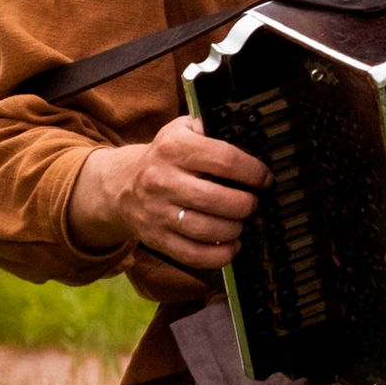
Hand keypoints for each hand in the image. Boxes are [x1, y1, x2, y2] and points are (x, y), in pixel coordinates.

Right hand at [67, 115, 269, 269]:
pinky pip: (192, 254)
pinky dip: (219, 255)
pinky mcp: (156, 238)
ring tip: (241, 221)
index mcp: (174, 147)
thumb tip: (247, 136)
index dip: (253, 172)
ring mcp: (157, 212)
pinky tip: (231, 246)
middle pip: (218, 199)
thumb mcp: (180, 130)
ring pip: (207, 229)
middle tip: (254, 203)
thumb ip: (209, 129)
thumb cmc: (164, 156)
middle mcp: (163, 180)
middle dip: (246, 204)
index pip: (224, 160)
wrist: (121, 184)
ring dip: (234, 229)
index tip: (265, 178)